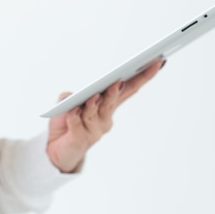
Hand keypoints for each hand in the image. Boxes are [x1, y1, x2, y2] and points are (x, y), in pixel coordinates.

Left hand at [46, 59, 164, 172]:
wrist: (57, 151)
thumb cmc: (67, 124)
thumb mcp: (68, 104)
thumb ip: (70, 97)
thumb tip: (70, 96)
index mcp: (108, 106)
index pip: (128, 88)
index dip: (143, 76)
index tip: (156, 62)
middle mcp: (105, 119)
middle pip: (114, 100)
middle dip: (117, 89)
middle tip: (119, 80)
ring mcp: (94, 130)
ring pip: (95, 112)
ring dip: (95, 103)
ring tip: (95, 95)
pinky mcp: (80, 139)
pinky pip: (77, 123)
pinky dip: (74, 115)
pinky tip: (73, 108)